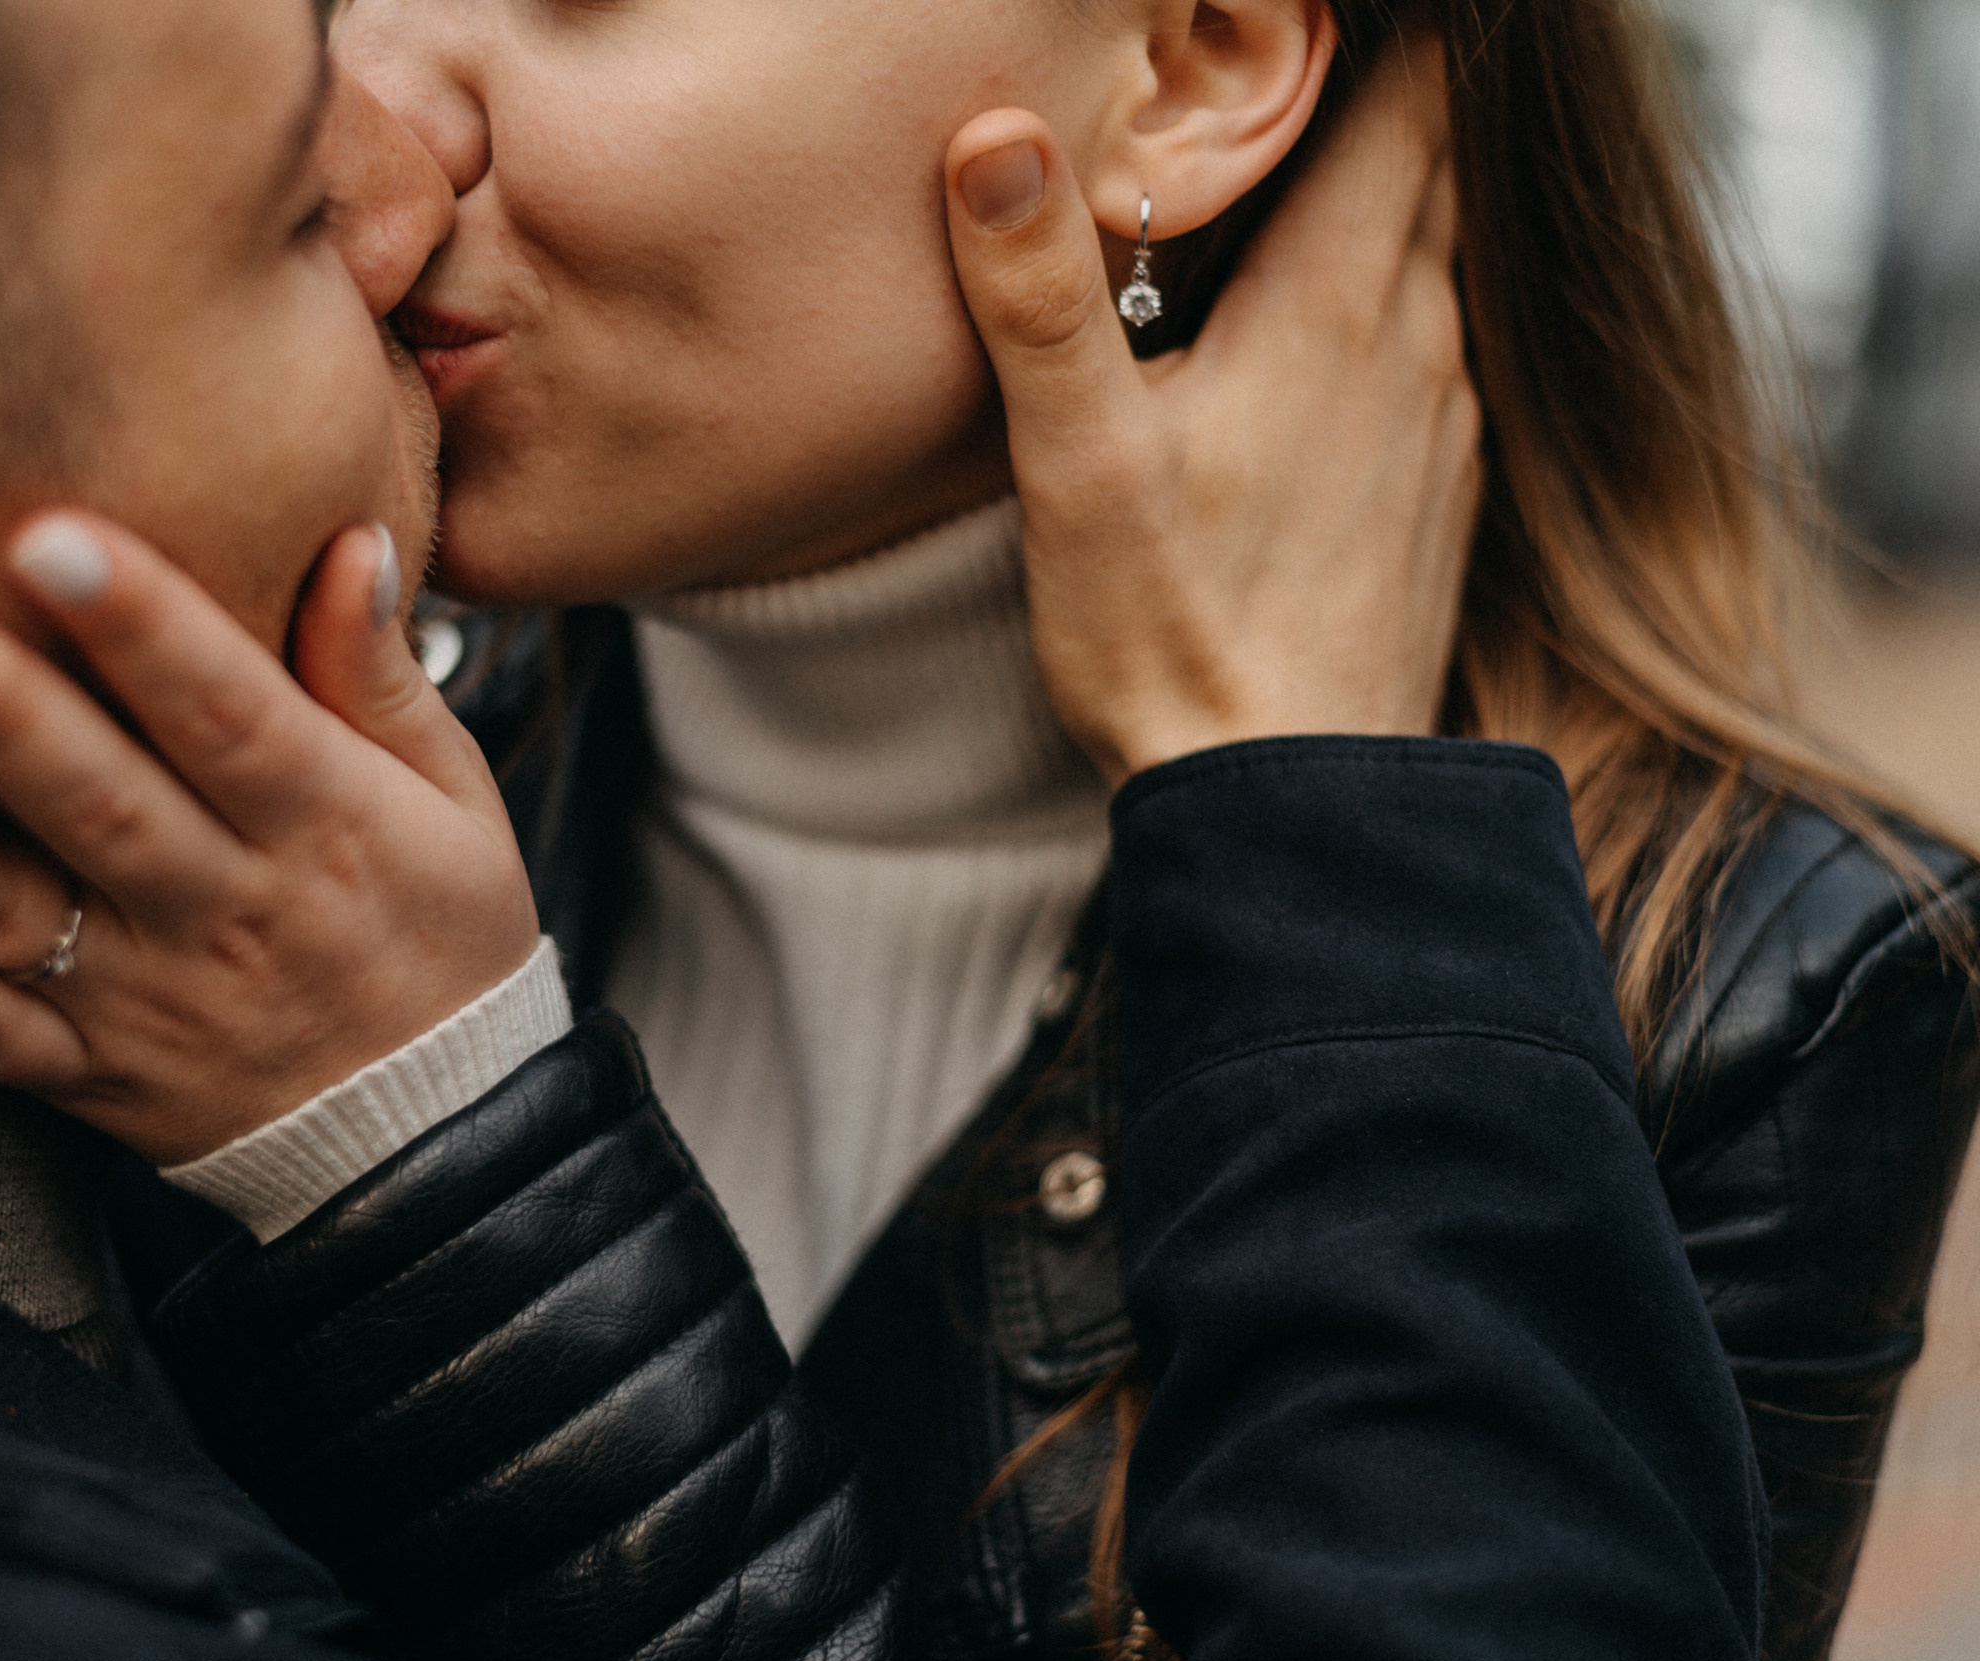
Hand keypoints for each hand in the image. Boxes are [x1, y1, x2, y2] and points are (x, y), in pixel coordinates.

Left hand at [0, 514, 540, 1166]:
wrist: (439, 1139)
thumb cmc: (441, 930)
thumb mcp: (454, 797)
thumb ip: (381, 673)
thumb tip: (350, 539)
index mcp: (325, 824)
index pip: (231, 714)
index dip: (146, 625)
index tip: (55, 536)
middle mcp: (229, 909)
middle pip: (102, 805)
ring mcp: (149, 1001)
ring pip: (9, 915)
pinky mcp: (91, 1072)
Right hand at [943, 39, 1478, 785]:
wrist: (1292, 804)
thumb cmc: (1176, 636)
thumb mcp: (1079, 465)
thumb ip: (1038, 300)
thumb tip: (996, 139)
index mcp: (1335, 309)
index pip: (1401, 111)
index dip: (1373, 46)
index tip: (1309, 24)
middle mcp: (1415, 348)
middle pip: (1428, 174)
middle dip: (1377, 108)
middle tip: (1296, 79)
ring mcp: (1440, 427)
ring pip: (1437, 267)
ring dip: (1387, 214)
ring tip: (1306, 189)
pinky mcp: (1439, 499)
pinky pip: (1433, 360)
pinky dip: (1391, 318)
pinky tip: (1328, 354)